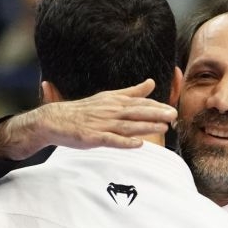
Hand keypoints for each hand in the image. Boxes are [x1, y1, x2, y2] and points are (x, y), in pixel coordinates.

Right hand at [0, 80, 177, 159]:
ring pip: (127, 126)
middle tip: (173, 115)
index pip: (138, 103)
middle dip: (155, 114)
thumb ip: (131, 92)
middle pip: (135, 112)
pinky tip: (138, 144)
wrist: (54, 120)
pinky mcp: (93, 137)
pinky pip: (111, 140)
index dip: (155, 106)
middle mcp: (108, 111)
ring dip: (146, 127)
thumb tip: (151, 83)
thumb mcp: (108, 97)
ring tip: (163, 128)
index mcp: (113, 101)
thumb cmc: (83, 111)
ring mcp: (101, 124)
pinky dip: (125, 142)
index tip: (171, 108)